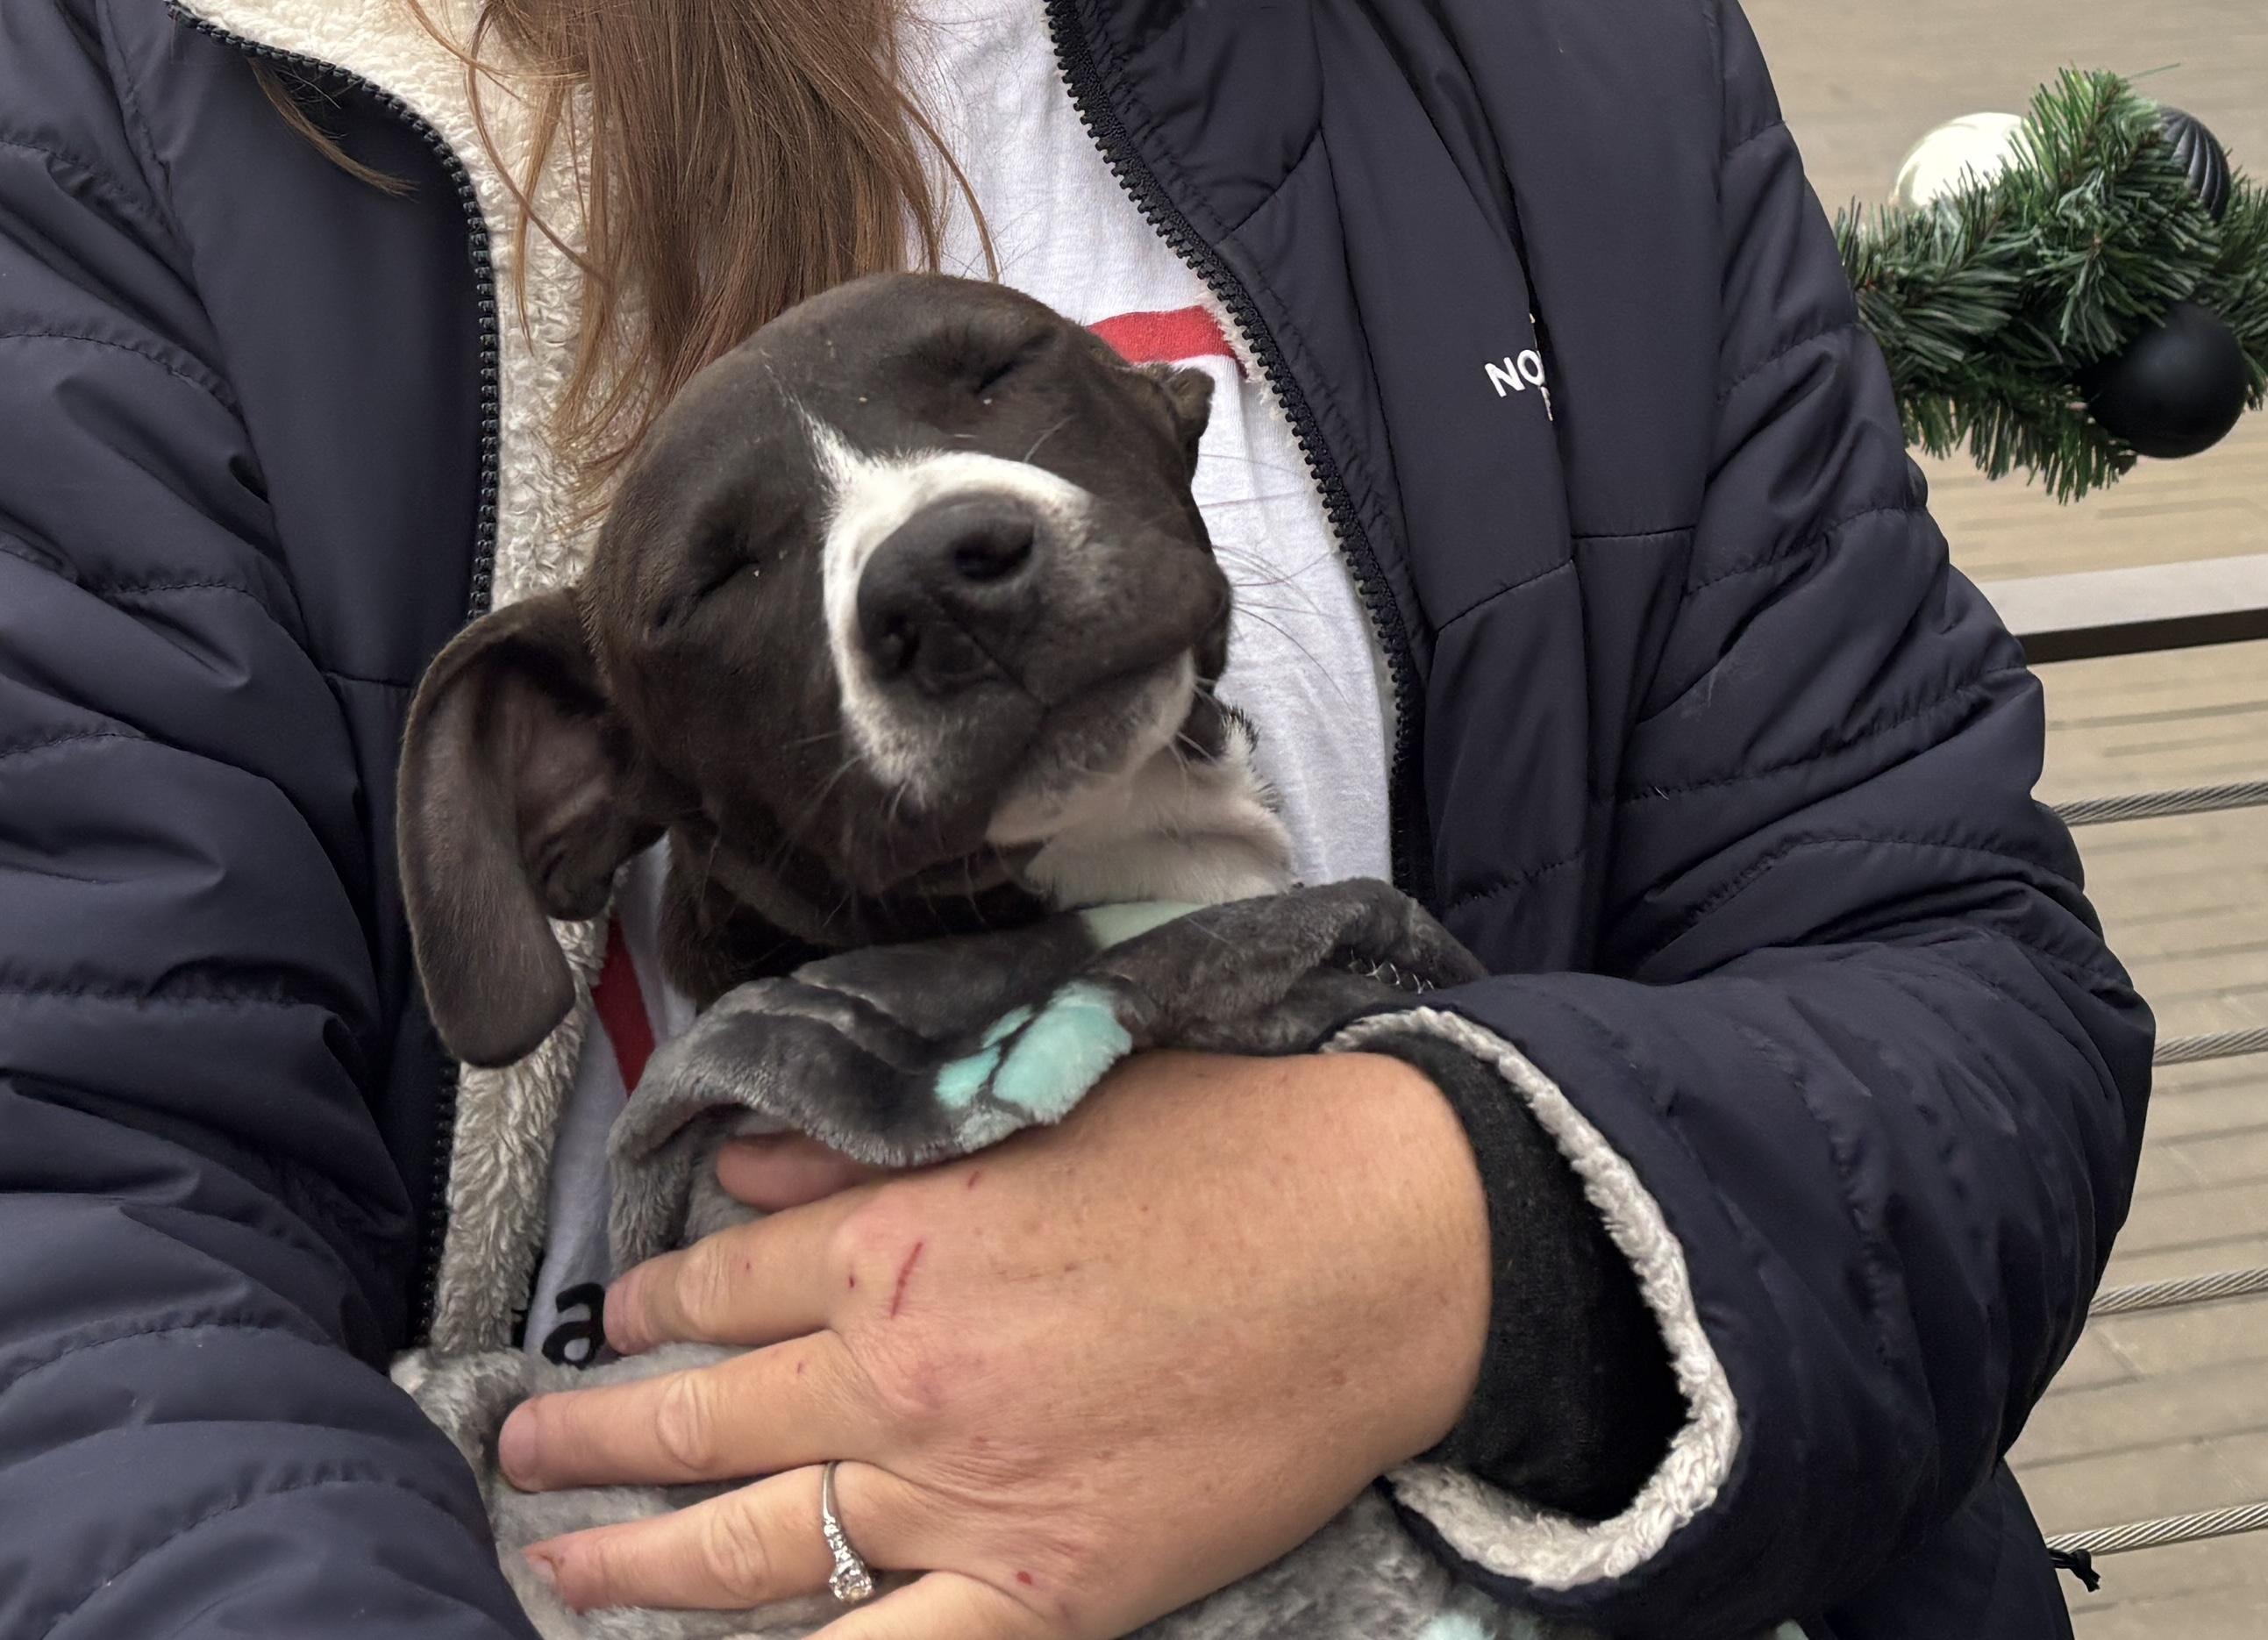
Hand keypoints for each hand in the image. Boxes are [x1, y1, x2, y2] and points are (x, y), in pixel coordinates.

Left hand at [498, 1049, 1491, 1636]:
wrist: (1380, 1249)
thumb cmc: (1225, 1151)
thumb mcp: (1039, 1102)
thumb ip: (870, 1147)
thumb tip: (738, 1168)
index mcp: (895, 1245)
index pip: (720, 1284)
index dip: (652, 1305)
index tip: (618, 1323)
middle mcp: (897, 1376)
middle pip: (704, 1419)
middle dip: (594, 1436)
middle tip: (524, 1449)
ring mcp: (961, 1495)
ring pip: (750, 1548)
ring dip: (636, 1559)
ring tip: (560, 1562)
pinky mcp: (1046, 1590)